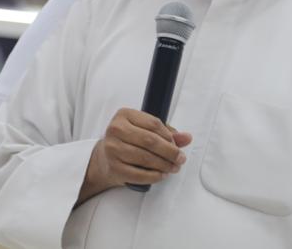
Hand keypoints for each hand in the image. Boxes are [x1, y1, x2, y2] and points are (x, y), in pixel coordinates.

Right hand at [77, 108, 191, 203]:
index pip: (153, 123)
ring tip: (173, 167)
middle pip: (150, 141)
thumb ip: (167, 132)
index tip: (177, 144)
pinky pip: (140, 174)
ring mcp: (113, 149)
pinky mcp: (114, 168)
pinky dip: (155, 176)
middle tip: (180, 158)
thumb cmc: (127, 141)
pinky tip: (161, 174)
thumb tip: (187, 138)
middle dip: (170, 152)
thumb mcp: (144, 130)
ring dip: (164, 165)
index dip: (169, 135)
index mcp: (124, 115)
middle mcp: (115, 129)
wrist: (104, 159)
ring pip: (146, 158)